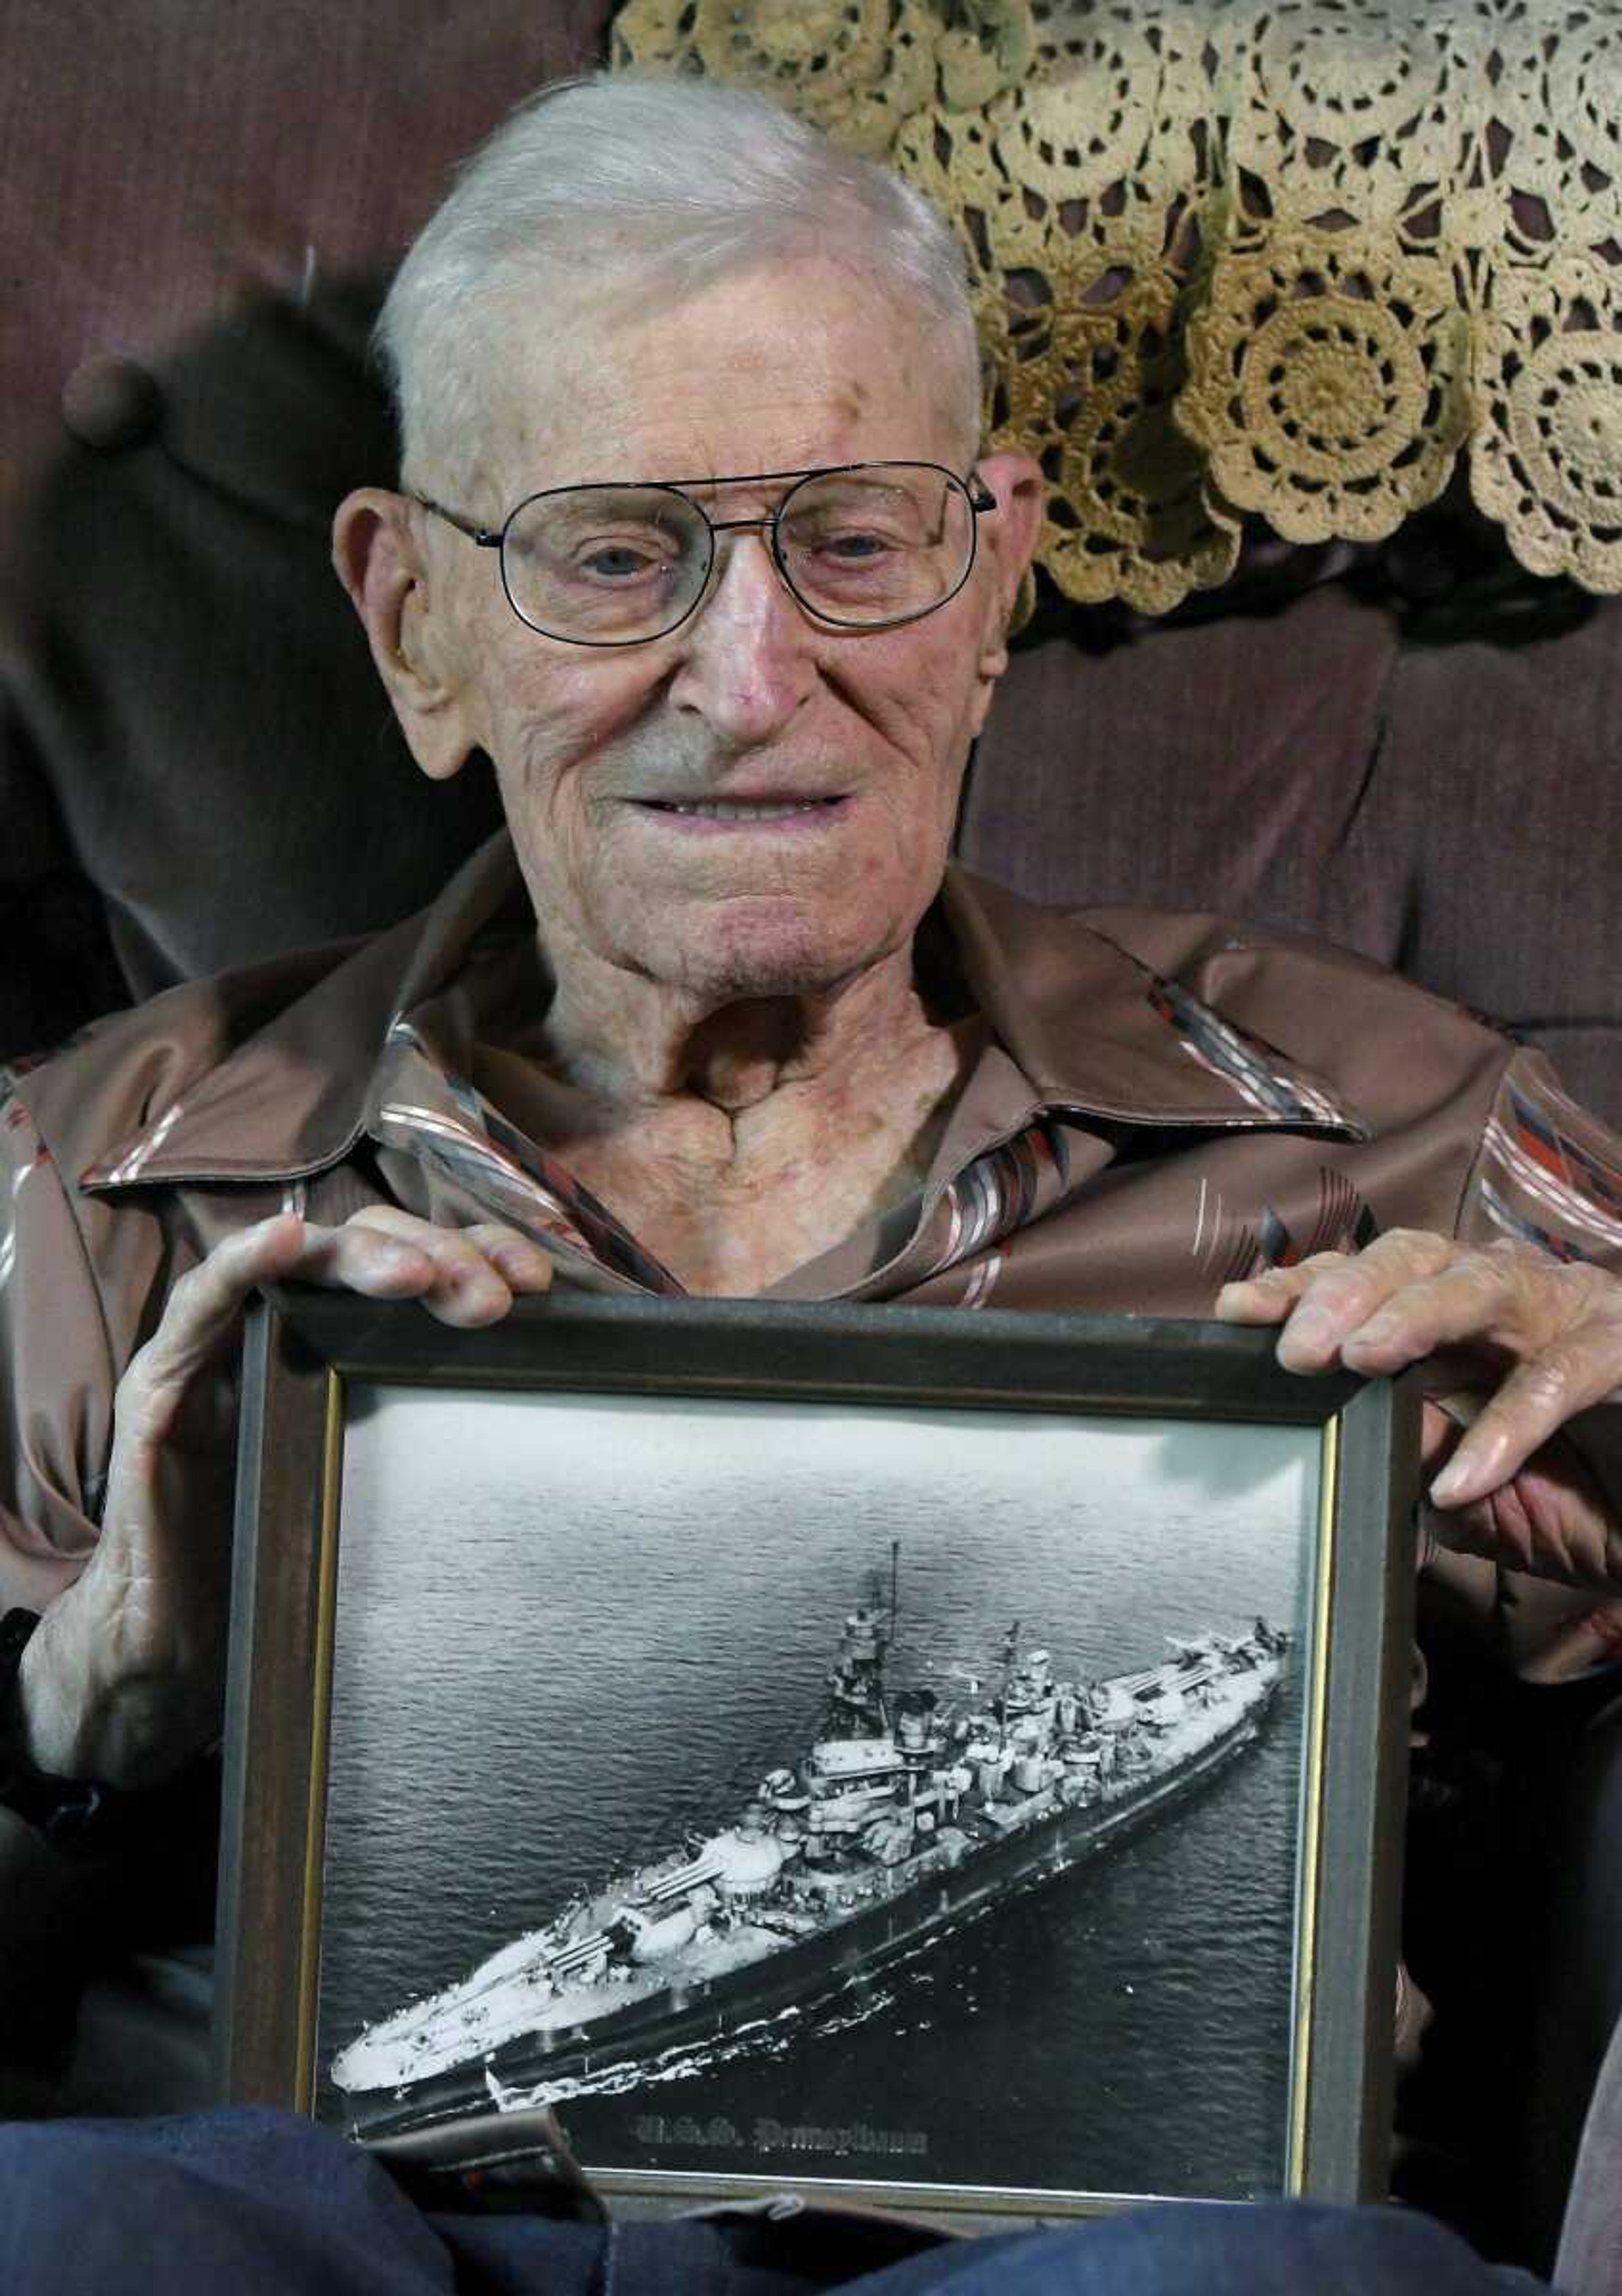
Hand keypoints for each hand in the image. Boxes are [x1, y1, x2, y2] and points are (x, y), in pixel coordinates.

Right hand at [20, 1209, 553, 1783]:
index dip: (477, 1255)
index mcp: (342, 1343)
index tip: (537, 1285)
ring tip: (419, 1275)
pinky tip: (285, 1241)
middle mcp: (282, 1327)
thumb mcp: (384, 1490)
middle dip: (438, 1257)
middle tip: (492, 1301)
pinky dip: (242, 1262)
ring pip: (298, 1259)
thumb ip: (439, 1440)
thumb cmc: (286, 1566)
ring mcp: (220, 1348)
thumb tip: (556, 1423)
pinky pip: (201, 1304)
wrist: (178, 1648)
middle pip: (367, 1246)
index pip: (418, 1264)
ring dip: (363, 1257)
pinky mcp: (162, 1383)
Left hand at [1215, 1230, 1621, 1589]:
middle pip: (1415, 1257)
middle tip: (1293, 1346)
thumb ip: (1420, 1458)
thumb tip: (1348, 1436)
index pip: (1368, 1279)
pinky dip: (1508, 1428)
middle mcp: (1515, 1296)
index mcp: (1466, 1317)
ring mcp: (1576, 1314)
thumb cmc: (1586, 1500)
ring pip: (1484, 1285)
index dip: (1302, 1286)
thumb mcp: (1479, 1497)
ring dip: (1416, 1315)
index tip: (1235, 1309)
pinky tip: (1463, 1475)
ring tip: (1360, 1357)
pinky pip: (1563, 1376)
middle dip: (1346, 1292)